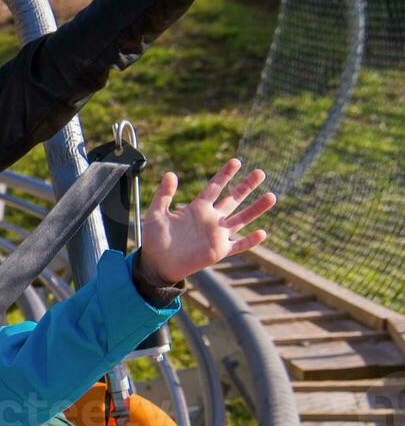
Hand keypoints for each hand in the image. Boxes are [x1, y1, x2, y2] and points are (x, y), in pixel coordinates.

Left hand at [138, 159, 275, 282]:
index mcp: (197, 208)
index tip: (236, 161)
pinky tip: (263, 233)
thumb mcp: (155, 214)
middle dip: (246, 186)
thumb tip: (171, 174)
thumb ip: (163, 195)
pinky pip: (238, 245)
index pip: (215, 187)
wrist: (156, 263)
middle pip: (233, 199)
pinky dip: (250, 241)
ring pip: (242, 219)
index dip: (225, 174)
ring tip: (272, 196)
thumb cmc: (153, 239)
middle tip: (260, 172)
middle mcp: (211, 219)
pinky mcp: (218, 251)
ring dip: (256, 209)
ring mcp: (216, 235)